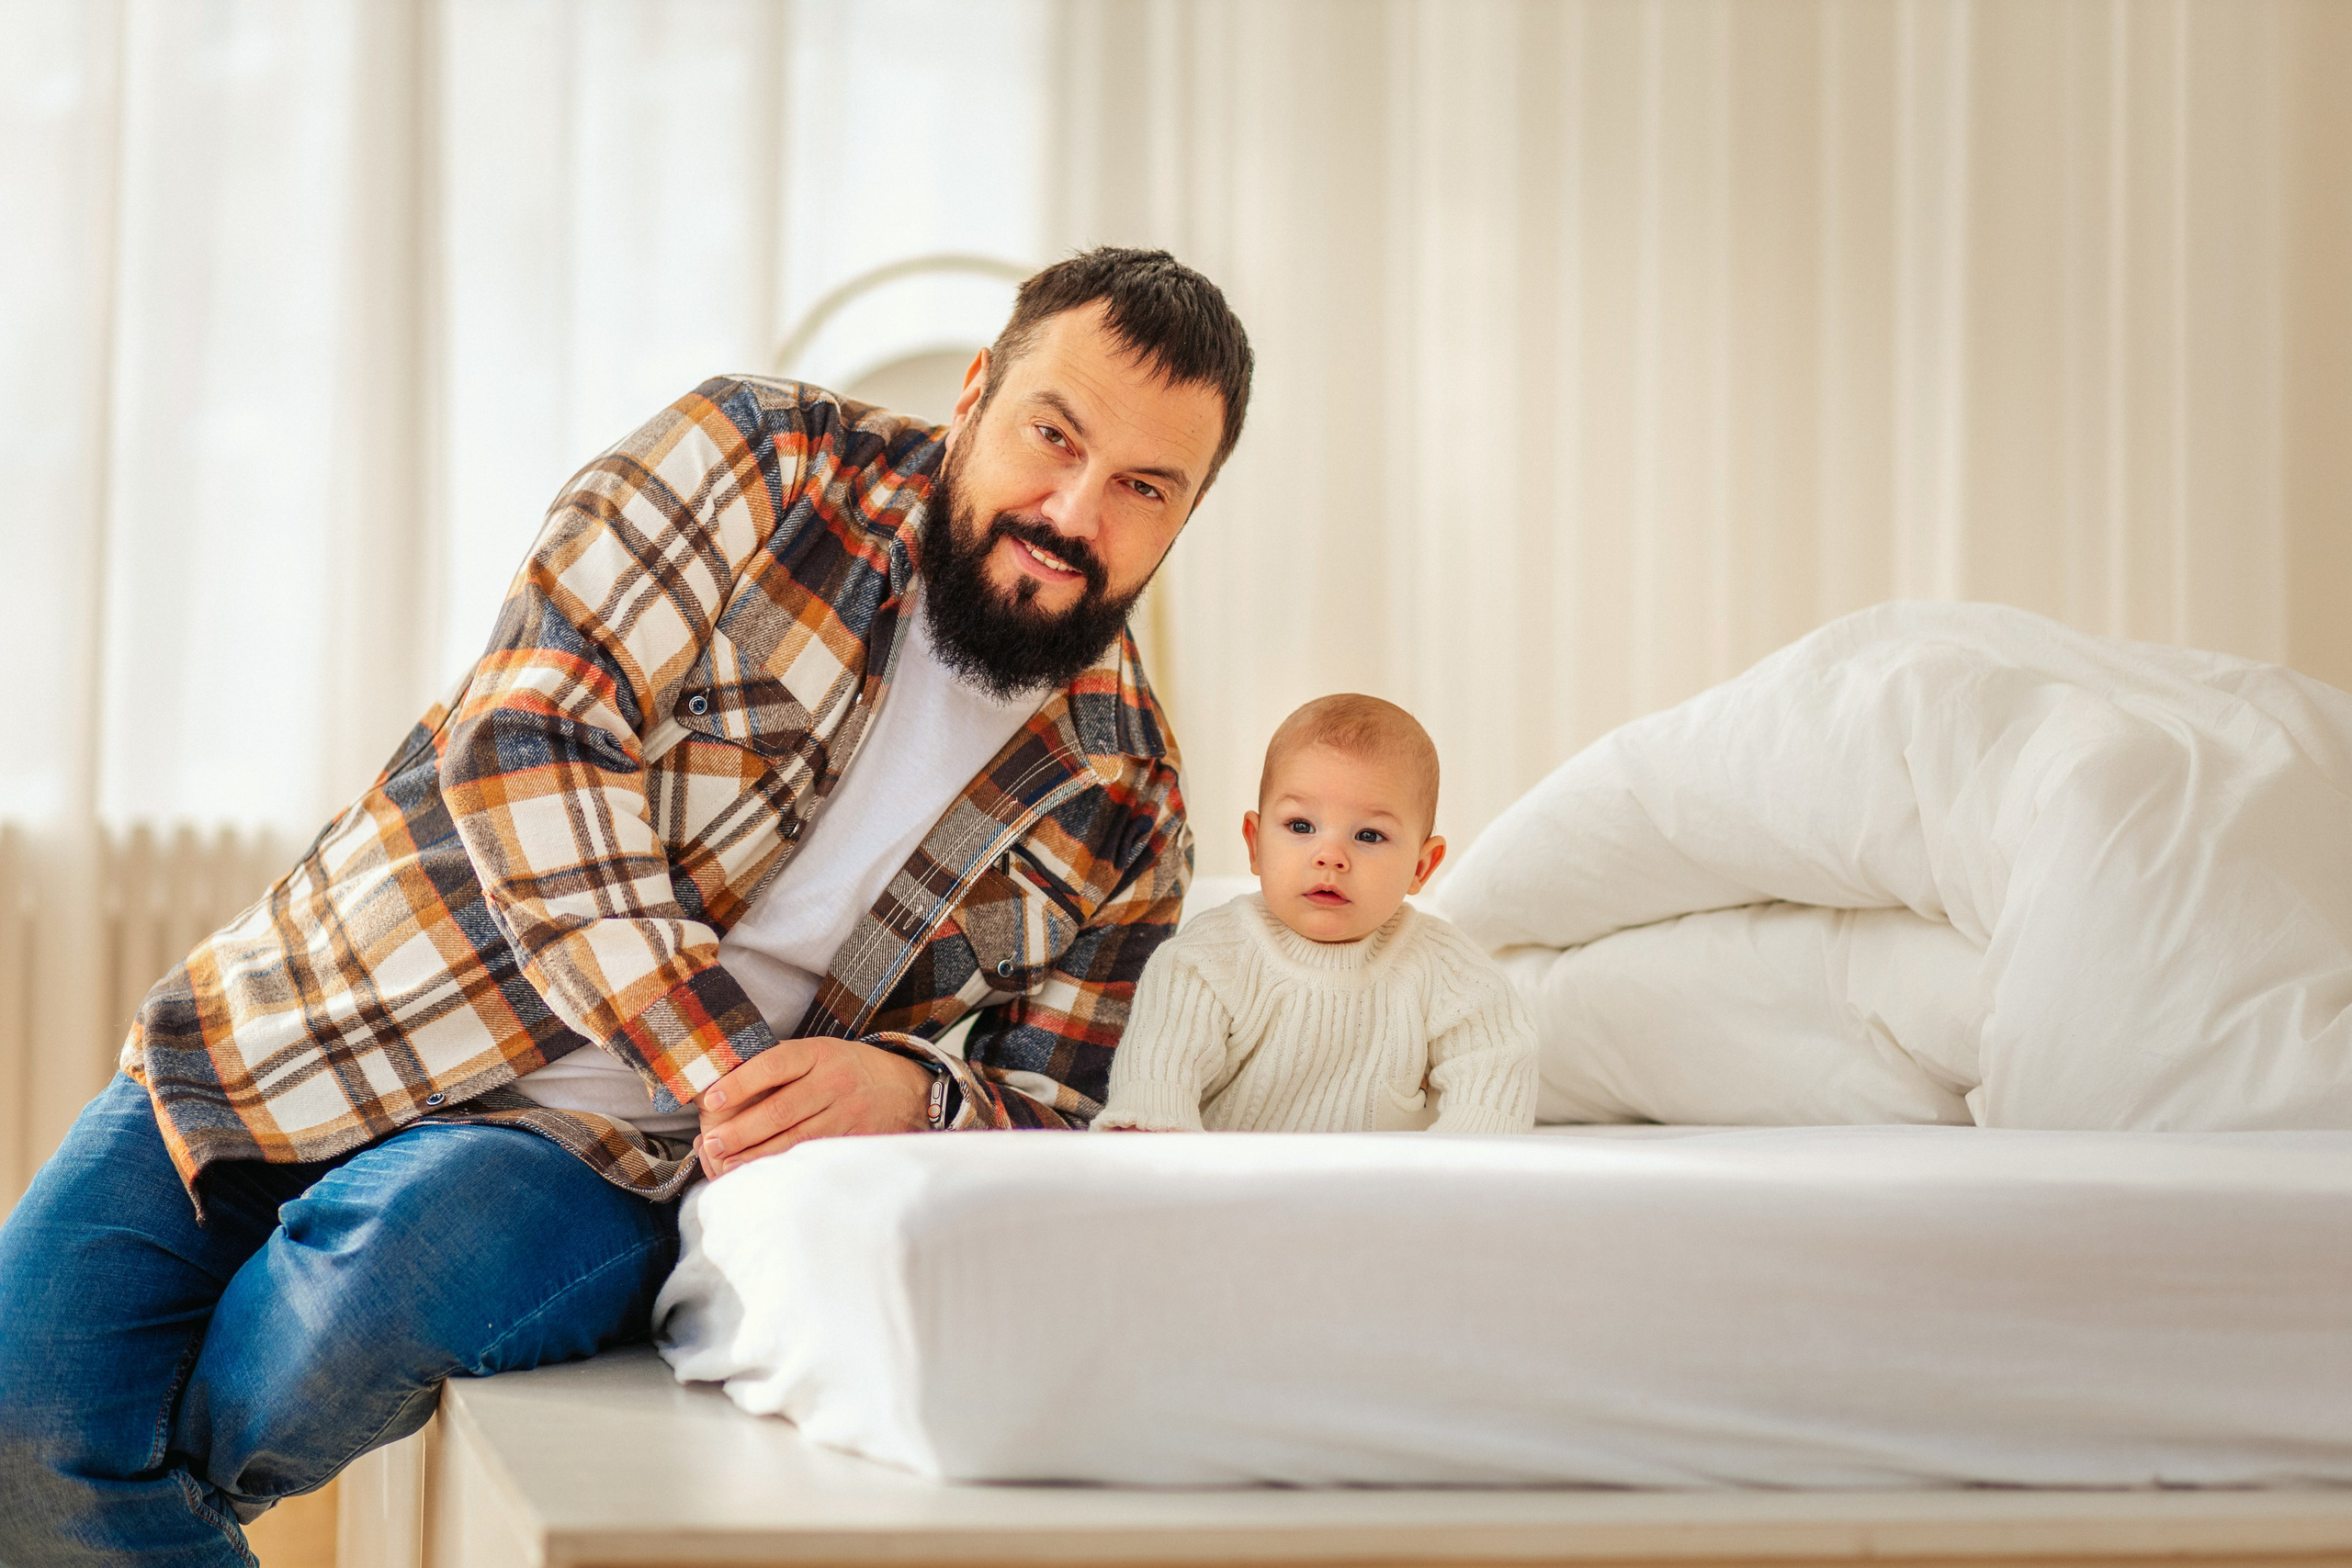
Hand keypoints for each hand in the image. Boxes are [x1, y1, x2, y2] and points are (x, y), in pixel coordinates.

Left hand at [694, 1036, 933, 1178]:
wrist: (907, 1089)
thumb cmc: (849, 1069)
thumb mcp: (820, 1053)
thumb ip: (781, 1065)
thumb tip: (727, 1085)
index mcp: (819, 1053)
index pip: (773, 1065)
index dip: (740, 1083)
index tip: (711, 1100)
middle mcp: (833, 1082)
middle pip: (780, 1110)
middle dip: (741, 1130)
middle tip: (711, 1143)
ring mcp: (846, 1113)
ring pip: (795, 1139)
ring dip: (756, 1154)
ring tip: (727, 1162)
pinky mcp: (854, 1139)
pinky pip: (814, 1155)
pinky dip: (785, 1165)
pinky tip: (762, 1172)